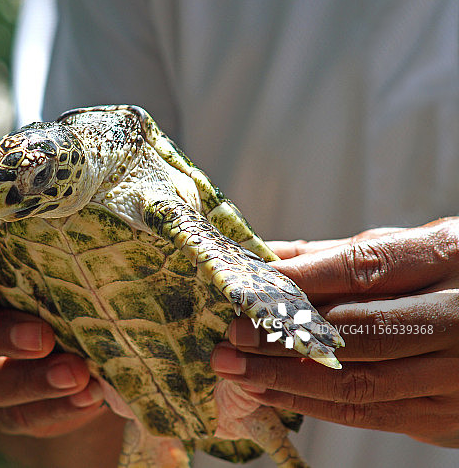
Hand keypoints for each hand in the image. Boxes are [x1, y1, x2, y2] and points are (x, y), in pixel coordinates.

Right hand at [0, 230, 108, 438]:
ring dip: (31, 381)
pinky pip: (16, 415)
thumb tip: (96, 241)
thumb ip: (47, 245)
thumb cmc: (43, 271)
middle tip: (42, 337)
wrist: (51, 337)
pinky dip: (55, 408)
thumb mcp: (40, 252)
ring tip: (77, 375)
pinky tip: (88, 397)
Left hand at [211, 217, 458, 446]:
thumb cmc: (453, 278)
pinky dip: (314, 403)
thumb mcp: (411, 249)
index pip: (362, 270)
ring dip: (286, 379)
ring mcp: (458, 376)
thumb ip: (340, 256)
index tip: (247, 291)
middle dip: (282, 336)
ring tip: (235, 367)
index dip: (298, 283)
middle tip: (231, 336)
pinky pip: (371, 414)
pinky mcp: (449, 418)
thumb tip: (263, 257)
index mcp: (449, 258)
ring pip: (359, 385)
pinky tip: (270, 390)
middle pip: (357, 334)